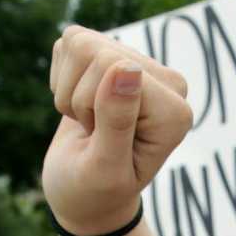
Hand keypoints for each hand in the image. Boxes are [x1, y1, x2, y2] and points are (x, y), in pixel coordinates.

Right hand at [42, 25, 193, 235]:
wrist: (83, 193)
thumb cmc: (96, 191)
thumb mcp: (104, 168)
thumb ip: (117, 121)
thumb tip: (126, 66)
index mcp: (174, 111)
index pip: (114, 66)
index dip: (90, 107)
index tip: (102, 142)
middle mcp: (165, 82)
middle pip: (96, 51)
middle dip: (79, 100)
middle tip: (93, 134)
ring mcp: (139, 64)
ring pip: (80, 43)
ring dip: (69, 91)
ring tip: (89, 123)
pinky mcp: (112, 54)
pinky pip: (69, 42)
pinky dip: (61, 79)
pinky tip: (80, 107)